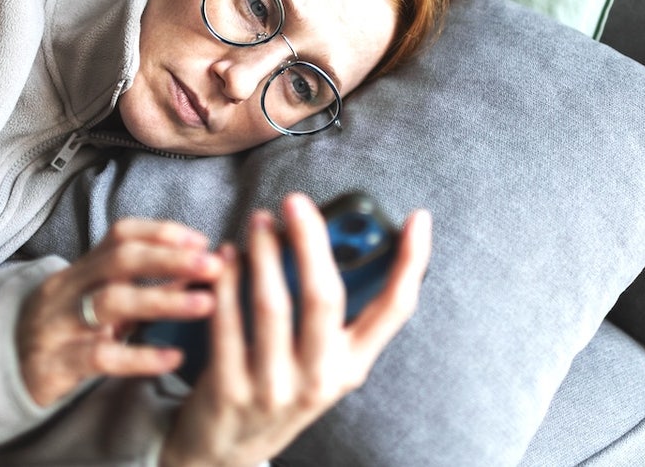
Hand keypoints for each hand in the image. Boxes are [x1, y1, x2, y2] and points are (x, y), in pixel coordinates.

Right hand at [16, 219, 223, 406]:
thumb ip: (148, 288)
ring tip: (207, 305)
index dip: (163, 232)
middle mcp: (68, 288)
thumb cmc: (67, 332)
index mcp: (82, 268)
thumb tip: (201, 270)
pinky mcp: (56, 364)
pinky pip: (100, 357)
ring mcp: (59, 325)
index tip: (203, 240)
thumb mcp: (102, 304)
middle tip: (214, 265)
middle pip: (120, 260)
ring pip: (111, 302)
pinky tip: (173, 358)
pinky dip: (140, 357)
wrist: (3, 372)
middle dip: (171, 259)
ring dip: (164, 301)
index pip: (121, 234)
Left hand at [161, 192, 431, 466]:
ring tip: (259, 221)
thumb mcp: (319, 360)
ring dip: (265, 253)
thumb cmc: (278, 386)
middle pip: (324, 297)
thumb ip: (330, 312)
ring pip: (272, 305)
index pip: (395, 311)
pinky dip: (227, 281)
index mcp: (352, 366)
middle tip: (296, 201)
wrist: (228, 450)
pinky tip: (227, 255)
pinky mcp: (230, 390)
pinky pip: (227, 323)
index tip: (417, 218)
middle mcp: (320, 379)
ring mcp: (274, 388)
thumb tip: (333, 237)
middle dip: (312, 240)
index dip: (411, 263)